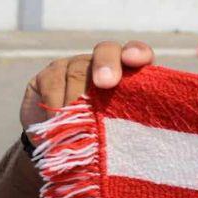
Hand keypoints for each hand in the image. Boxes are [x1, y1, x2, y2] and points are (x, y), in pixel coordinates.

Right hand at [20, 41, 153, 132]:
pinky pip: (52, 83)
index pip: (139, 53)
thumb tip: (149, 136)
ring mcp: (73, 66)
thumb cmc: (104, 139)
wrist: (61, 145)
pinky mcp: (47, 76)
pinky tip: (58, 122)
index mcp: (130, 74)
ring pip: (76, 71)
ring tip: (80, 124)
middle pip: (106, 52)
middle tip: (105, 83)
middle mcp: (103, 63)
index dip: (138, 52)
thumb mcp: (123, 131)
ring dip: (78, 99)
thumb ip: (136, 124)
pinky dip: (56, 105)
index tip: (133, 59)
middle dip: (106, 65)